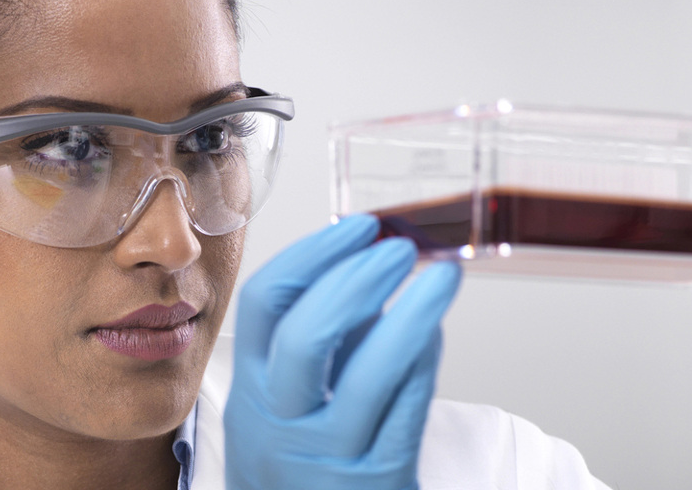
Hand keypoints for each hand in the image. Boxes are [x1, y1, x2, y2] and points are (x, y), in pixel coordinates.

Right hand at [225, 215, 462, 489]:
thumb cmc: (299, 470)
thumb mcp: (282, 410)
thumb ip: (322, 346)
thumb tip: (366, 270)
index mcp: (249, 391)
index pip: (265, 303)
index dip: (314, 255)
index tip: (357, 227)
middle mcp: (278, 422)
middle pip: (308, 335)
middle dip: (360, 278)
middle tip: (400, 249)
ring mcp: (326, 455)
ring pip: (369, 374)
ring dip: (412, 314)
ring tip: (442, 277)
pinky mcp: (375, 480)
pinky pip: (405, 411)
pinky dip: (423, 363)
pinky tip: (435, 332)